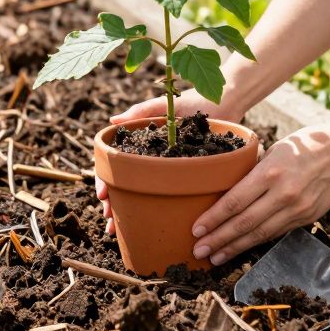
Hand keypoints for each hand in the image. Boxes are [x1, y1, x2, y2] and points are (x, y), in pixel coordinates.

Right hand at [98, 90, 239, 237]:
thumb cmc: (194, 101)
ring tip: (116, 229)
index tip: (103, 195)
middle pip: (120, 182)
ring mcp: (164, 168)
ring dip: (124, 210)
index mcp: (140, 142)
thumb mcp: (165, 107)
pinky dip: (152, 208)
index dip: (104, 179)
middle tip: (109, 218)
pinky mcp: (183, 175)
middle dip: (111, 202)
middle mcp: (148, 157)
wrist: (226, 104)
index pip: (114, 163)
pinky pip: (164, 194)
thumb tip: (112, 121)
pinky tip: (146, 223)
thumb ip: (141, 112)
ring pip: (137, 192)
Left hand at [190, 118, 329, 264]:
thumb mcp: (275, 149)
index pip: (235, 202)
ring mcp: (297, 208)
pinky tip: (242, 248)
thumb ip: (254, 172)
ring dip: (235, 248)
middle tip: (198, 251)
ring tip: (215, 257)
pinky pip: (276, 233)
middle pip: (244, 223)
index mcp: (271, 172)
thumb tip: (230, 188)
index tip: (196, 230)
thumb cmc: (306, 143)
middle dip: (218, 239)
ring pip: (260, 234)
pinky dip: (256, 242)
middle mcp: (284, 194)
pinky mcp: (307, 218)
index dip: (213, 219)